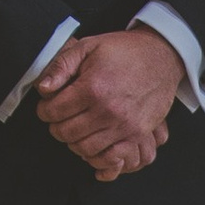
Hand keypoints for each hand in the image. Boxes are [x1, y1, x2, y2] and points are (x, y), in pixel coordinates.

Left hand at [34, 26, 179, 182]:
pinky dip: (96, 157)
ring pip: (84, 148)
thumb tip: (43, 87)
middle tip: (57, 119)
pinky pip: (110, 158)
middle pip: (66, 133)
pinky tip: (91, 145)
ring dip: (73, 142)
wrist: (161, 56)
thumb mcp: (88, 47)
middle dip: (56, 127)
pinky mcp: (137, 134)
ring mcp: (124, 126)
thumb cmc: (124, 51)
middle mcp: (108, 110)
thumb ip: (61, 66)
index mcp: (92, 88)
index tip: (46, 108)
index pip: (54, 111)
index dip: (44, 110)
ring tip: (74, 129)